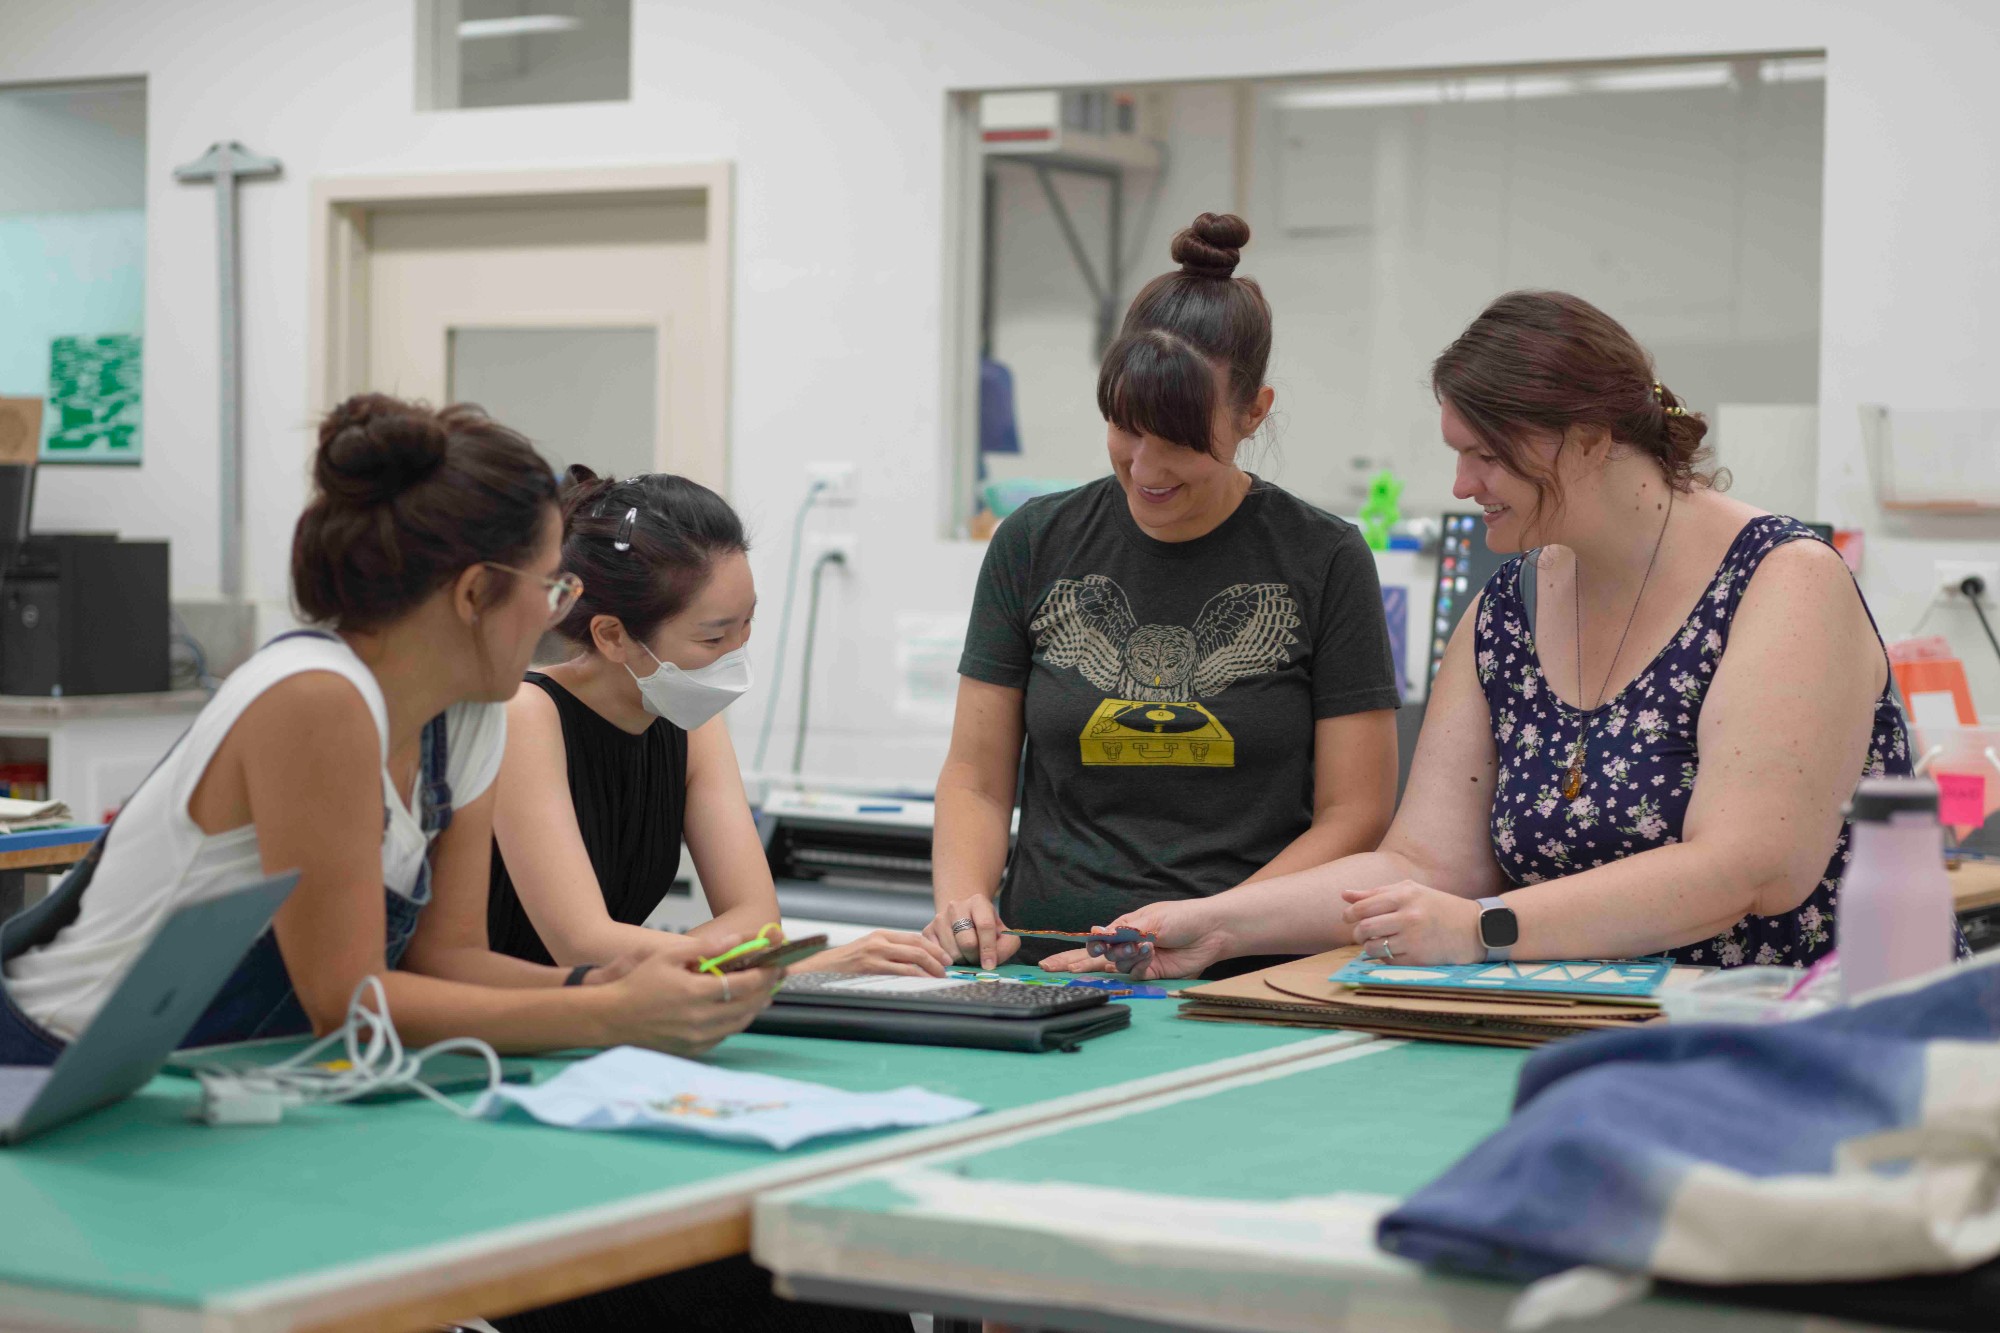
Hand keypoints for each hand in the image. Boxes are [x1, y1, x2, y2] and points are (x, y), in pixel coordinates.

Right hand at [597, 933, 777, 1055]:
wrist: (611, 1018)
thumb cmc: (637, 985)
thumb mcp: (668, 956)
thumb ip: (705, 948)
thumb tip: (737, 941)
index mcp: (696, 994)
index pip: (745, 985)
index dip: (765, 974)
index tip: (776, 964)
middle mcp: (700, 1020)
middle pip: (748, 1006)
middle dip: (766, 989)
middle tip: (776, 976)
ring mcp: (698, 1038)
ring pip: (740, 1023)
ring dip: (755, 1007)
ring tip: (764, 991)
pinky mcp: (693, 1050)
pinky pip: (724, 1035)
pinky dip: (736, 1021)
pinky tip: (738, 1008)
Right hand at [794, 930, 954, 977]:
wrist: (820, 969)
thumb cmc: (846, 963)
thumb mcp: (867, 949)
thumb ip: (888, 950)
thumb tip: (916, 959)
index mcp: (880, 935)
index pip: (914, 937)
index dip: (933, 947)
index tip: (945, 958)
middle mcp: (879, 942)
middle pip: (916, 947)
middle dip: (936, 958)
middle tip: (947, 969)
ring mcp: (874, 956)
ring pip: (911, 961)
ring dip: (930, 970)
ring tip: (939, 979)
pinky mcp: (870, 970)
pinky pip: (899, 974)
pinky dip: (915, 979)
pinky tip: (923, 984)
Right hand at [923, 895, 1019, 970]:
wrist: (963, 918)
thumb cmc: (985, 928)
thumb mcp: (1003, 933)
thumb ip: (1007, 945)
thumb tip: (991, 962)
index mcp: (978, 902)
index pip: (985, 926)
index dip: (989, 949)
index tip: (990, 965)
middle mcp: (956, 906)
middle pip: (967, 942)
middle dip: (975, 957)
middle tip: (978, 960)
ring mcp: (940, 918)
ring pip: (952, 952)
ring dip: (962, 961)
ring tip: (966, 956)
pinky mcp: (928, 931)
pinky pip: (937, 955)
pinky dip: (948, 962)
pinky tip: (954, 957)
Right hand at [1038, 900, 1226, 979]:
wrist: (1210, 931)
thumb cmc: (1180, 917)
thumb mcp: (1149, 919)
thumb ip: (1122, 930)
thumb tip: (1097, 932)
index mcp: (1123, 929)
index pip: (1092, 942)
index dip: (1074, 952)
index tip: (1055, 961)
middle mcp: (1127, 946)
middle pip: (1094, 960)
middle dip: (1073, 965)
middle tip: (1050, 970)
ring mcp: (1138, 961)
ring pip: (1117, 966)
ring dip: (1126, 956)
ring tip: (1144, 945)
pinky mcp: (1152, 973)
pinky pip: (1136, 973)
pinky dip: (1140, 962)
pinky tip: (1150, 951)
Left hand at [1341, 881, 1482, 965]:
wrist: (1474, 928)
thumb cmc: (1437, 906)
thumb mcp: (1410, 891)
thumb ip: (1376, 893)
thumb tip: (1344, 895)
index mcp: (1405, 896)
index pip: (1362, 907)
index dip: (1349, 914)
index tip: (1348, 918)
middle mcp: (1408, 917)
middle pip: (1364, 928)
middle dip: (1357, 933)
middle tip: (1360, 933)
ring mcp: (1413, 939)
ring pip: (1373, 947)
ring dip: (1368, 947)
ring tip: (1376, 942)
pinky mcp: (1418, 959)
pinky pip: (1387, 961)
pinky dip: (1384, 957)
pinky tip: (1394, 950)